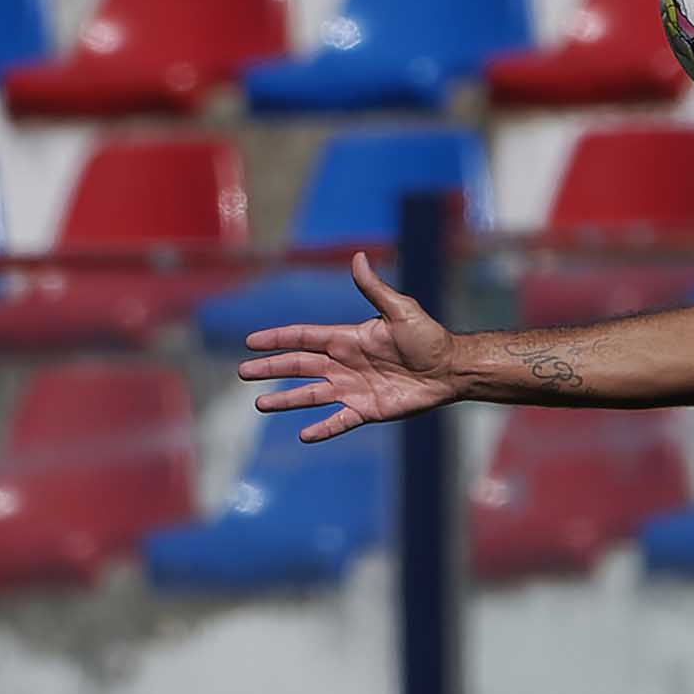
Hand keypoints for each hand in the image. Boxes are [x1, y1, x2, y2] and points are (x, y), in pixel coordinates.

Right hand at [235, 254, 456, 442]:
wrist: (449, 369)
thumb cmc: (428, 336)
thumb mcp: (400, 310)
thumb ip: (374, 289)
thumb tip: (358, 257)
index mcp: (347, 338)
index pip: (304, 337)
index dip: (277, 338)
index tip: (251, 341)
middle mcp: (344, 363)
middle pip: (299, 366)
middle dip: (271, 369)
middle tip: (243, 373)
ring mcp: (353, 388)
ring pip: (311, 395)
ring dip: (286, 399)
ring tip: (261, 404)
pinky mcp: (367, 410)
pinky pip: (339, 421)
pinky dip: (322, 428)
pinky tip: (304, 435)